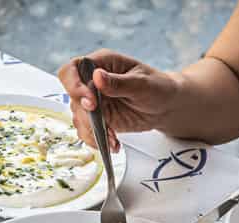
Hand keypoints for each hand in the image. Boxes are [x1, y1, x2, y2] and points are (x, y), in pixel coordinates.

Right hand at [57, 49, 180, 150]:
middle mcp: (92, 82)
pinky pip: (87, 131)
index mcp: (101, 63)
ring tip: (114, 139)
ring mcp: (94, 101)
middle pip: (73, 97)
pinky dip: (97, 140)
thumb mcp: (142, 84)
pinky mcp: (98, 118)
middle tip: (105, 125)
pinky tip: (114, 144)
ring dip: (93, 131)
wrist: (166, 107)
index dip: (74, 85)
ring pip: (78, 117)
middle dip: (86, 115)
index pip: (72, 69)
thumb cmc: (157, 87)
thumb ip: (119, 82)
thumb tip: (97, 77)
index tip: (90, 102)